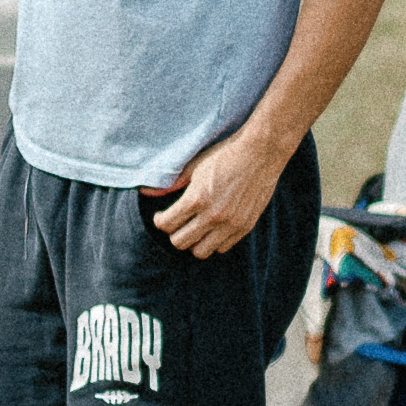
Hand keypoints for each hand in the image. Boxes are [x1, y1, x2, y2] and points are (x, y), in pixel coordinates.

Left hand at [151, 128, 281, 260]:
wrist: (260, 153)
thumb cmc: (224, 156)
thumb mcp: (194, 165)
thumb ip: (170, 184)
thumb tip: (145, 192)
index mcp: (197, 198)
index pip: (166, 224)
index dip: (159, 220)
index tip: (161, 216)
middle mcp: (213, 215)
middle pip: (180, 242)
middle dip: (173, 233)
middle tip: (177, 222)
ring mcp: (231, 223)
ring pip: (201, 251)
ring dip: (193, 241)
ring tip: (194, 228)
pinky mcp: (245, 227)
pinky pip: (222, 248)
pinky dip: (213, 241)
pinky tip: (212, 228)